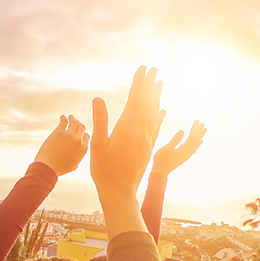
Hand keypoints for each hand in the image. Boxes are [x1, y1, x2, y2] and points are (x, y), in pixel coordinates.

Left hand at [34, 115, 88, 175]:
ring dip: (72, 118)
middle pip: (81, 127)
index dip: (83, 133)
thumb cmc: (59, 168)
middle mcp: (78, 140)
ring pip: (74, 123)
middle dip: (79, 124)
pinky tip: (62, 117)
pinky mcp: (59, 132)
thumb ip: (79, 156)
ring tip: (70, 117)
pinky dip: (63, 118)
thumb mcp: (74, 165)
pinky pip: (63, 122)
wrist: (48, 167)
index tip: (79, 131)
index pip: (86, 136)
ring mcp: (69, 135)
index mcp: (83, 149)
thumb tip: (79, 151)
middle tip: (75, 121)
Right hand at [90, 66, 164, 237]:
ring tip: (159, 83)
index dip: (139, 83)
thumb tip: (98, 99)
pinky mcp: (148, 147)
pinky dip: (159, 114)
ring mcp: (147, 139)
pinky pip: (156, 126)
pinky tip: (162, 109)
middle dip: (149, 85)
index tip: (142, 68)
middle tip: (153, 69)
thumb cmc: (104, 170)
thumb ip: (100, 121)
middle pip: (147, 103)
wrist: (120, 192)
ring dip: (156, 97)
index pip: (135, 99)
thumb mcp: (98, 145)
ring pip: (154, 112)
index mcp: (128, 128)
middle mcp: (142, 131)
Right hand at [151, 121, 205, 176]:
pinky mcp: (184, 157)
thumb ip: (175, 140)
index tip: (199, 123)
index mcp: (184, 150)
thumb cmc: (161, 159)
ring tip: (202, 130)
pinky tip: (199, 142)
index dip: (196, 130)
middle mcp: (188, 153)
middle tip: (202, 124)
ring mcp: (186, 155)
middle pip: (195, 141)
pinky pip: (194, 148)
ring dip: (198, 137)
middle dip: (198, 132)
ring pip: (195, 144)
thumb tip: (182, 131)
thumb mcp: (166, 148)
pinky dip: (197, 143)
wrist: (161, 171)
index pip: (192, 138)